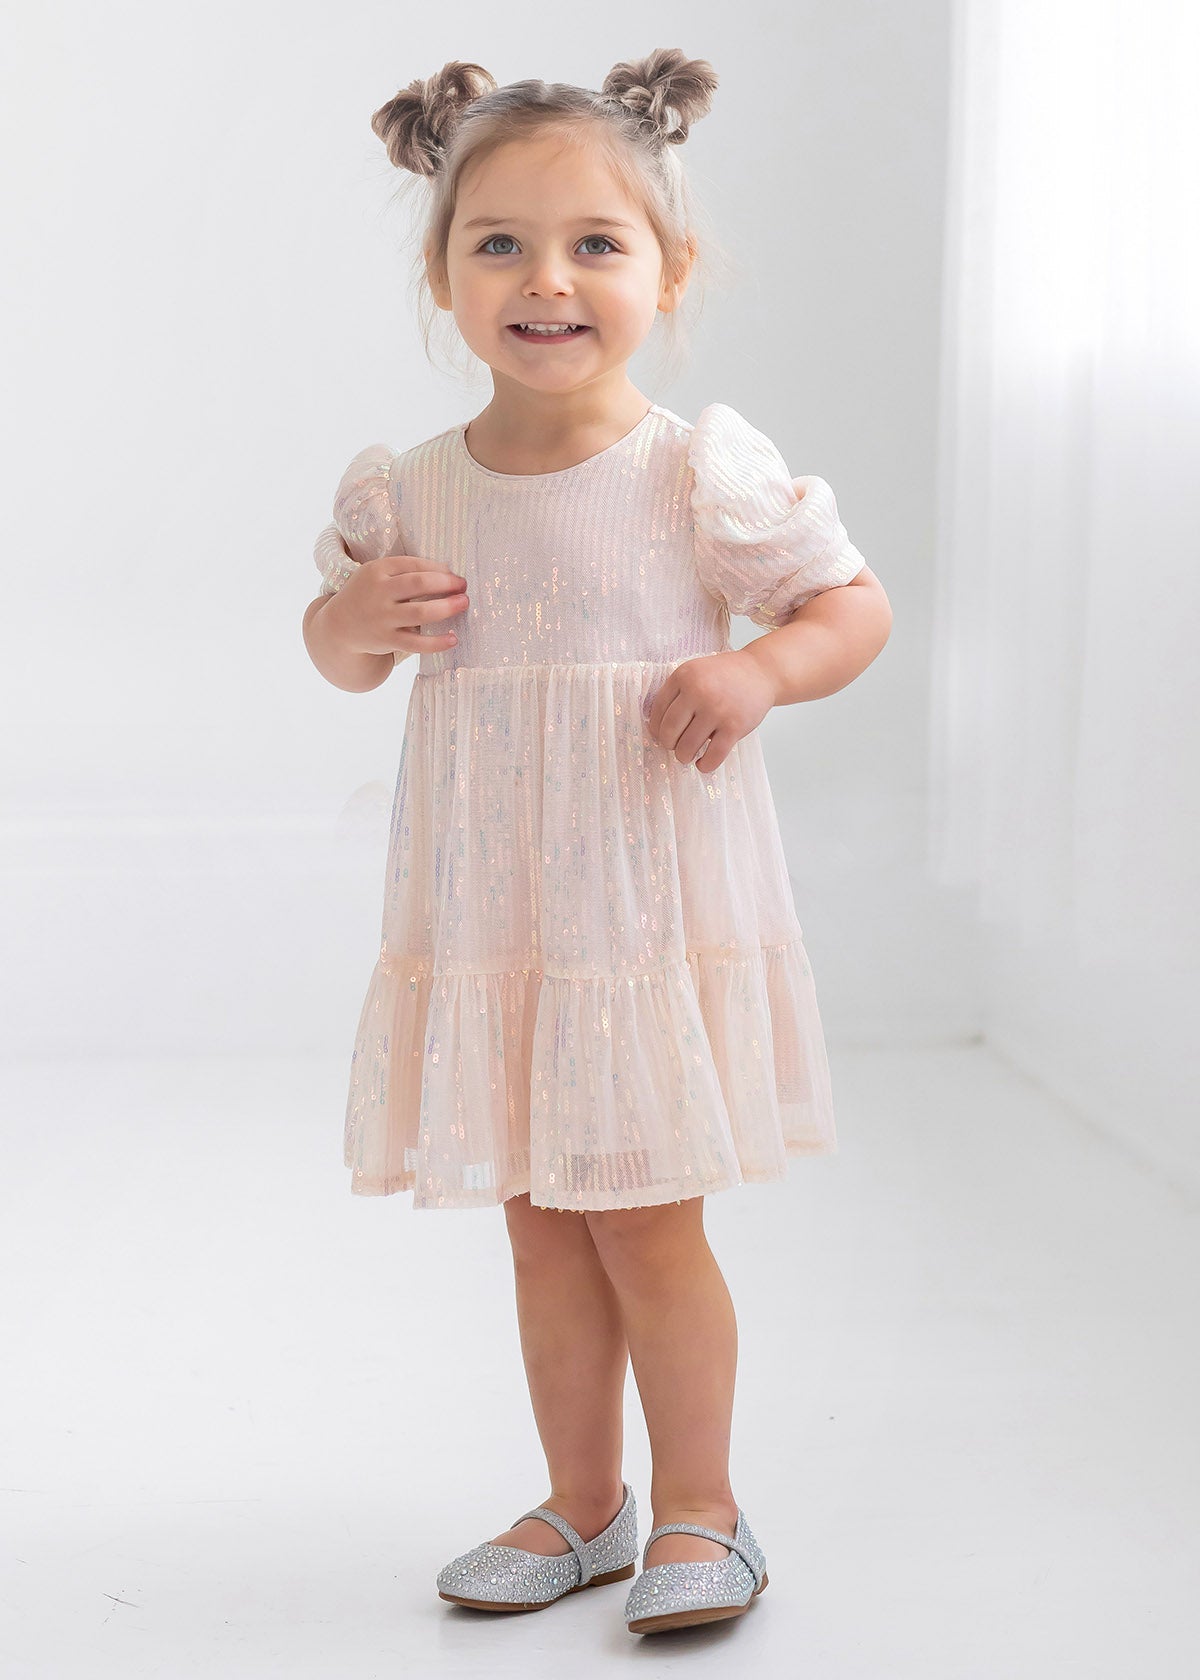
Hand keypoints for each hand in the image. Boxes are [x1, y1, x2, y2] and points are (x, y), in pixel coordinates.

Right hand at [325, 554, 468, 655]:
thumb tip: (447, 572)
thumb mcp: (376, 575)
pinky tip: (453, 639)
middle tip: (464, 587)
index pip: (414, 565)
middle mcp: (379, 593)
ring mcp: (383, 618)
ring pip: (421, 613)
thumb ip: (404, 572)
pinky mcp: (387, 640)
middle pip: (419, 584)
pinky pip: (417, 644)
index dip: (438, 569)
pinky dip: (437, 642)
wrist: (339, 627)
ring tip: (463, 604)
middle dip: (446, 584)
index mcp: (377, 570)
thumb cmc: (367, 596)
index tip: (454, 575)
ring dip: (447, 607)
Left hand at [644, 650, 776, 773]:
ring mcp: (717, 710)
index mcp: (684, 676)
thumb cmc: (726, 675)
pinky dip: (705, 766)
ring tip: (688, 755)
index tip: (661, 734)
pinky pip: (713, 757)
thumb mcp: (696, 671)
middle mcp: (698, 692)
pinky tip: (703, 763)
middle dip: (668, 744)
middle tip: (674, 746)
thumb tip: (656, 728)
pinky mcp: (734, 727)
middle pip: (669, 731)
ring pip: (687, 747)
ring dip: (684, 756)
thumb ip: (676, 692)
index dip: (656, 728)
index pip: (657, 711)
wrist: (761, 672)